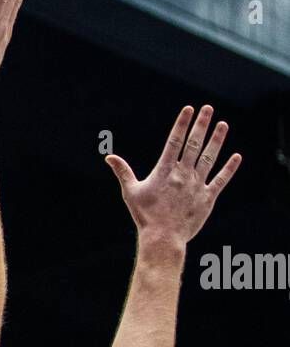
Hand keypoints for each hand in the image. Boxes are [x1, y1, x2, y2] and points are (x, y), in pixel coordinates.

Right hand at [106, 105, 241, 248]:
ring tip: (223, 124)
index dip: (182, 124)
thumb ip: (123, 172)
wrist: (163, 238)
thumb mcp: (130, 192)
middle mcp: (183, 175)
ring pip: (209, 158)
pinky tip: (236, 156)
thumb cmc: (145, 216)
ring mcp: (197, 185)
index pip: (175, 142)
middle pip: (194, 144)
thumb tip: (109, 157)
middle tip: (208, 108)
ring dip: (216, 140)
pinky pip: (220, 180)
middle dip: (201, 125)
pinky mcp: (207, 198)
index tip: (189, 109)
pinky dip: (229, 168)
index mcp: (165, 171)